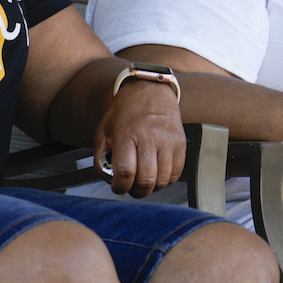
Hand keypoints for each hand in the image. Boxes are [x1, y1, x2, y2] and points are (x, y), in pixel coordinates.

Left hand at [92, 78, 185, 196]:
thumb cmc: (126, 111)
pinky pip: (177, 173)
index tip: (118, 187)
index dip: (120, 187)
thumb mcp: (104, 130)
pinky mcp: (180, 143)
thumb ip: (101, 156)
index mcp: (126, 134)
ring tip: (145, 180)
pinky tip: (158, 173)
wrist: (151, 90)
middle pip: (146, 180)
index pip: (125, 171)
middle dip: (137, 191)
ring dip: (152, 187)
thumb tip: (109, 179)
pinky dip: (167, 180)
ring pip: (163, 180)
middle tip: (132, 188)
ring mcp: (168, 141)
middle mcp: (150, 137)